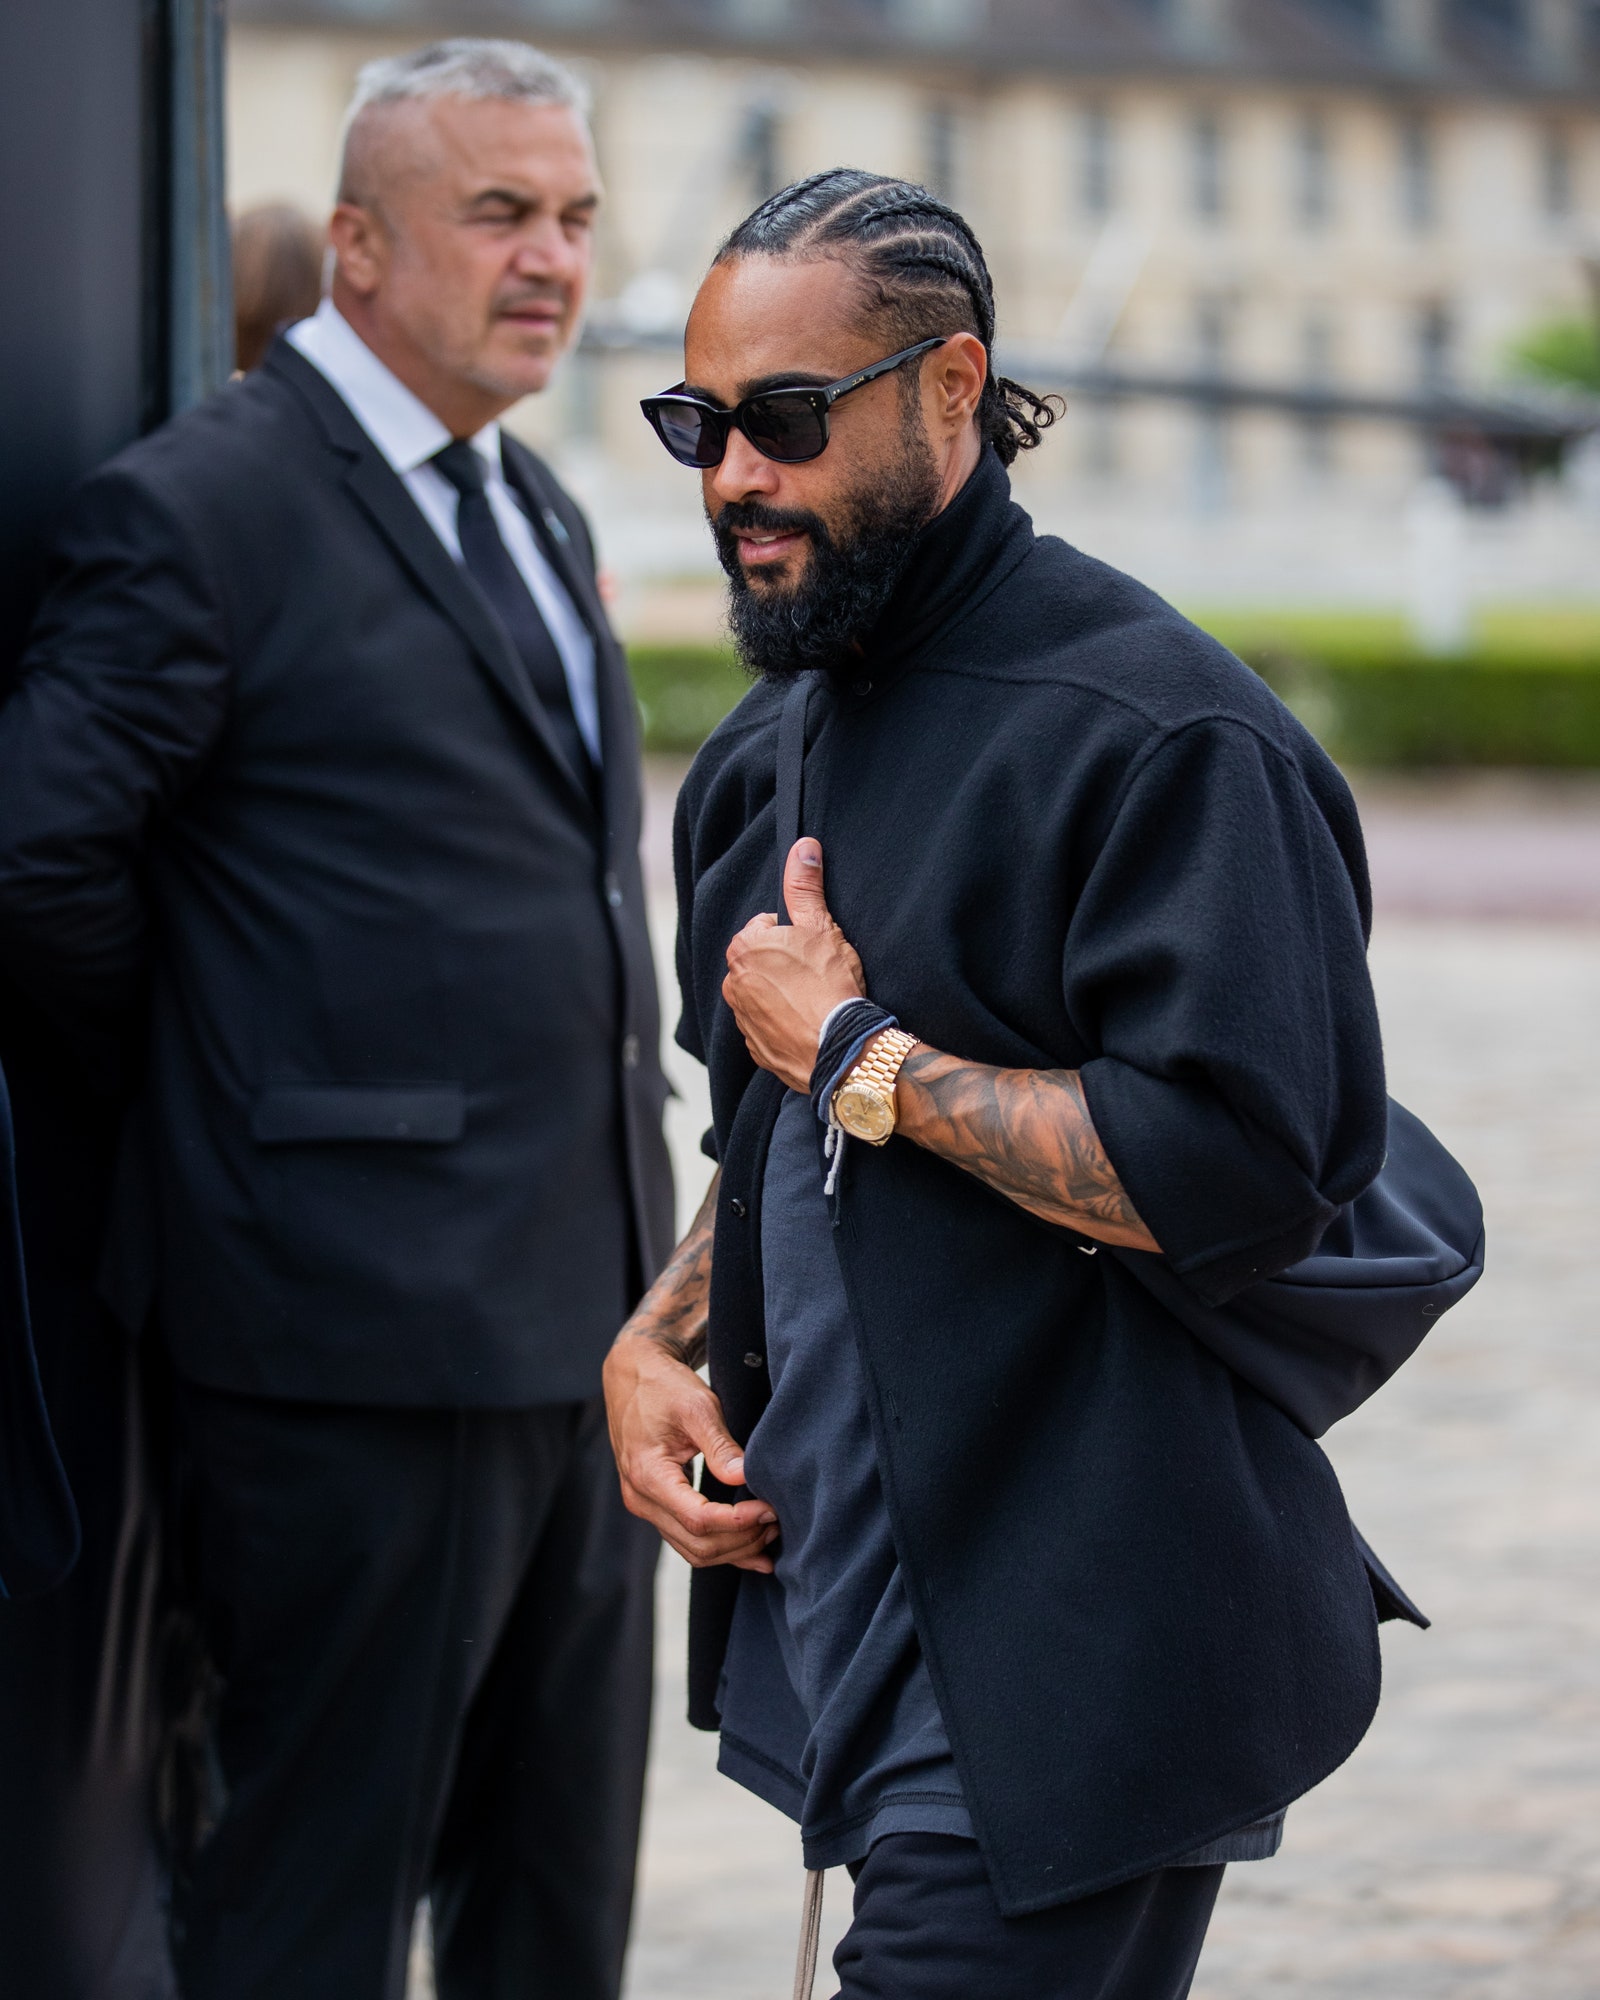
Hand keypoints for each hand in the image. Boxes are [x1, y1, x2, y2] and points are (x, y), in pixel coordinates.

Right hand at [602, 1331, 779, 1571]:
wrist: (632, 1375)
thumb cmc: (663, 1386)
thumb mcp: (697, 1407)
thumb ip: (720, 1446)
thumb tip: (747, 1477)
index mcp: (647, 1474)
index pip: (698, 1518)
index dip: (738, 1522)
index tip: (770, 1508)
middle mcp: (641, 1498)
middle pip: (697, 1544)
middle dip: (742, 1540)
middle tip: (778, 1522)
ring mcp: (645, 1505)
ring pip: (693, 1549)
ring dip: (734, 1549)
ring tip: (770, 1533)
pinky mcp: (655, 1503)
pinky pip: (687, 1538)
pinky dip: (720, 1545)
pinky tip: (750, 1545)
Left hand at [722, 838, 865, 1092]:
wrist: (841, 1048)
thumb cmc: (830, 983)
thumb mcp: (821, 926)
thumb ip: (805, 886)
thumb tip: (803, 846)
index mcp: (743, 947)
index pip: (767, 928)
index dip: (796, 936)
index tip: (814, 950)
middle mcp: (732, 982)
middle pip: (763, 961)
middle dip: (785, 965)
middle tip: (818, 975)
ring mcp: (742, 1018)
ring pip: (764, 994)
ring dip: (784, 994)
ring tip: (815, 1001)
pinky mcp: (755, 1047)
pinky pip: (769, 1026)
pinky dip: (785, 1024)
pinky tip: (809, 1024)